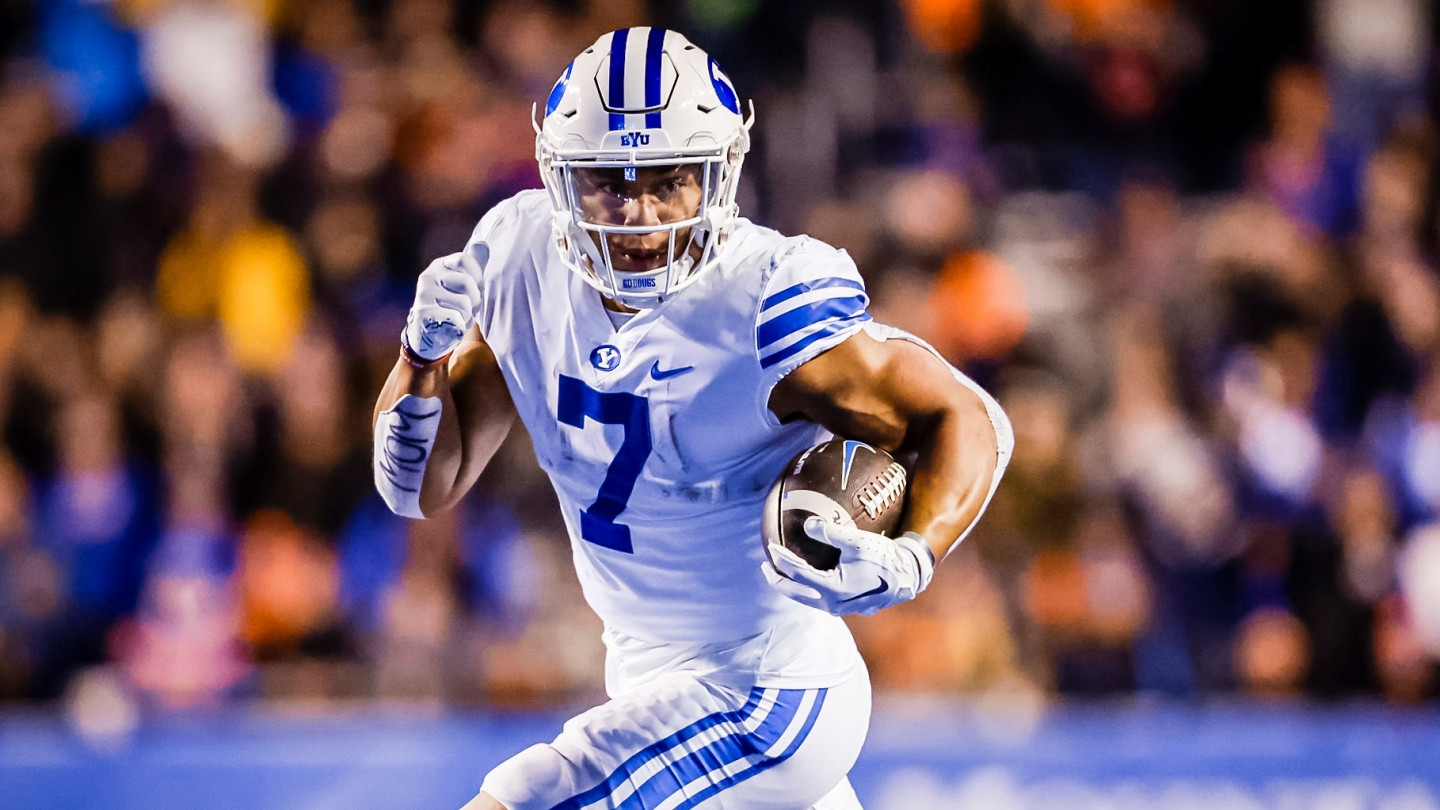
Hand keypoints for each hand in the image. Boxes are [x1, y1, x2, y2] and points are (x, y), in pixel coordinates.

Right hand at [403, 250, 484, 361]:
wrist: (428, 333)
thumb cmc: (451, 304)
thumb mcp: (462, 282)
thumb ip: (473, 264)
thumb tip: (483, 243)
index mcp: (440, 266)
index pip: (465, 259)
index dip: (477, 276)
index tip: (476, 287)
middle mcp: (429, 276)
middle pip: (467, 282)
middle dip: (475, 300)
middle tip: (468, 307)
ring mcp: (424, 294)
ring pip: (464, 303)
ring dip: (468, 314)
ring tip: (459, 317)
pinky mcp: (423, 313)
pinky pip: (455, 318)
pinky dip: (459, 325)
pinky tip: (452, 325)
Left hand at [761, 517, 934, 615]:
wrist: (909, 576)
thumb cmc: (885, 556)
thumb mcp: (857, 541)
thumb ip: (830, 532)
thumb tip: (807, 524)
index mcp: (834, 589)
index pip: (799, 574)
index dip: (782, 560)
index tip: (771, 547)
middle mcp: (834, 604)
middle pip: (797, 594)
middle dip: (778, 581)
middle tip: (765, 567)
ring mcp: (842, 608)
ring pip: (809, 600)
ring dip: (793, 587)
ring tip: (782, 574)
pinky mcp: (849, 607)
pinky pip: (821, 599)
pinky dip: (809, 589)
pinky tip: (808, 578)